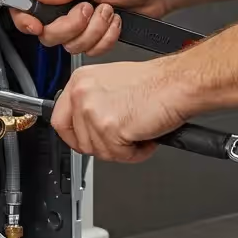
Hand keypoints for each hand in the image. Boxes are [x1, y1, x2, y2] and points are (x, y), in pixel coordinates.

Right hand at [11, 0, 174, 55]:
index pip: (27, 1)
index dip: (28, 17)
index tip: (38, 25)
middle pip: (47, 30)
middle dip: (71, 26)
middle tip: (87, 9)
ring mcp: (79, 18)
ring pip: (69, 43)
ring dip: (93, 30)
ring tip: (107, 11)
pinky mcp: (94, 33)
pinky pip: (89, 49)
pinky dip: (105, 38)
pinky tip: (114, 21)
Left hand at [50, 59, 190, 162]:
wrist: (177, 83)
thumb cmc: (154, 83)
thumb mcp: (111, 83)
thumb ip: (92, 102)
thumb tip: (84, 125)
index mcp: (80, 81)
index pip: (60, 120)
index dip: (75, 137)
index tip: (84, 142)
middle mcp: (82, 95)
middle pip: (80, 142)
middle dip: (104, 146)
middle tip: (122, 139)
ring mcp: (93, 112)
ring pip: (100, 152)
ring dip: (122, 150)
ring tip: (139, 134)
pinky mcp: (110, 128)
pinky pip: (118, 156)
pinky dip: (136, 154)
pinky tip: (145, 137)